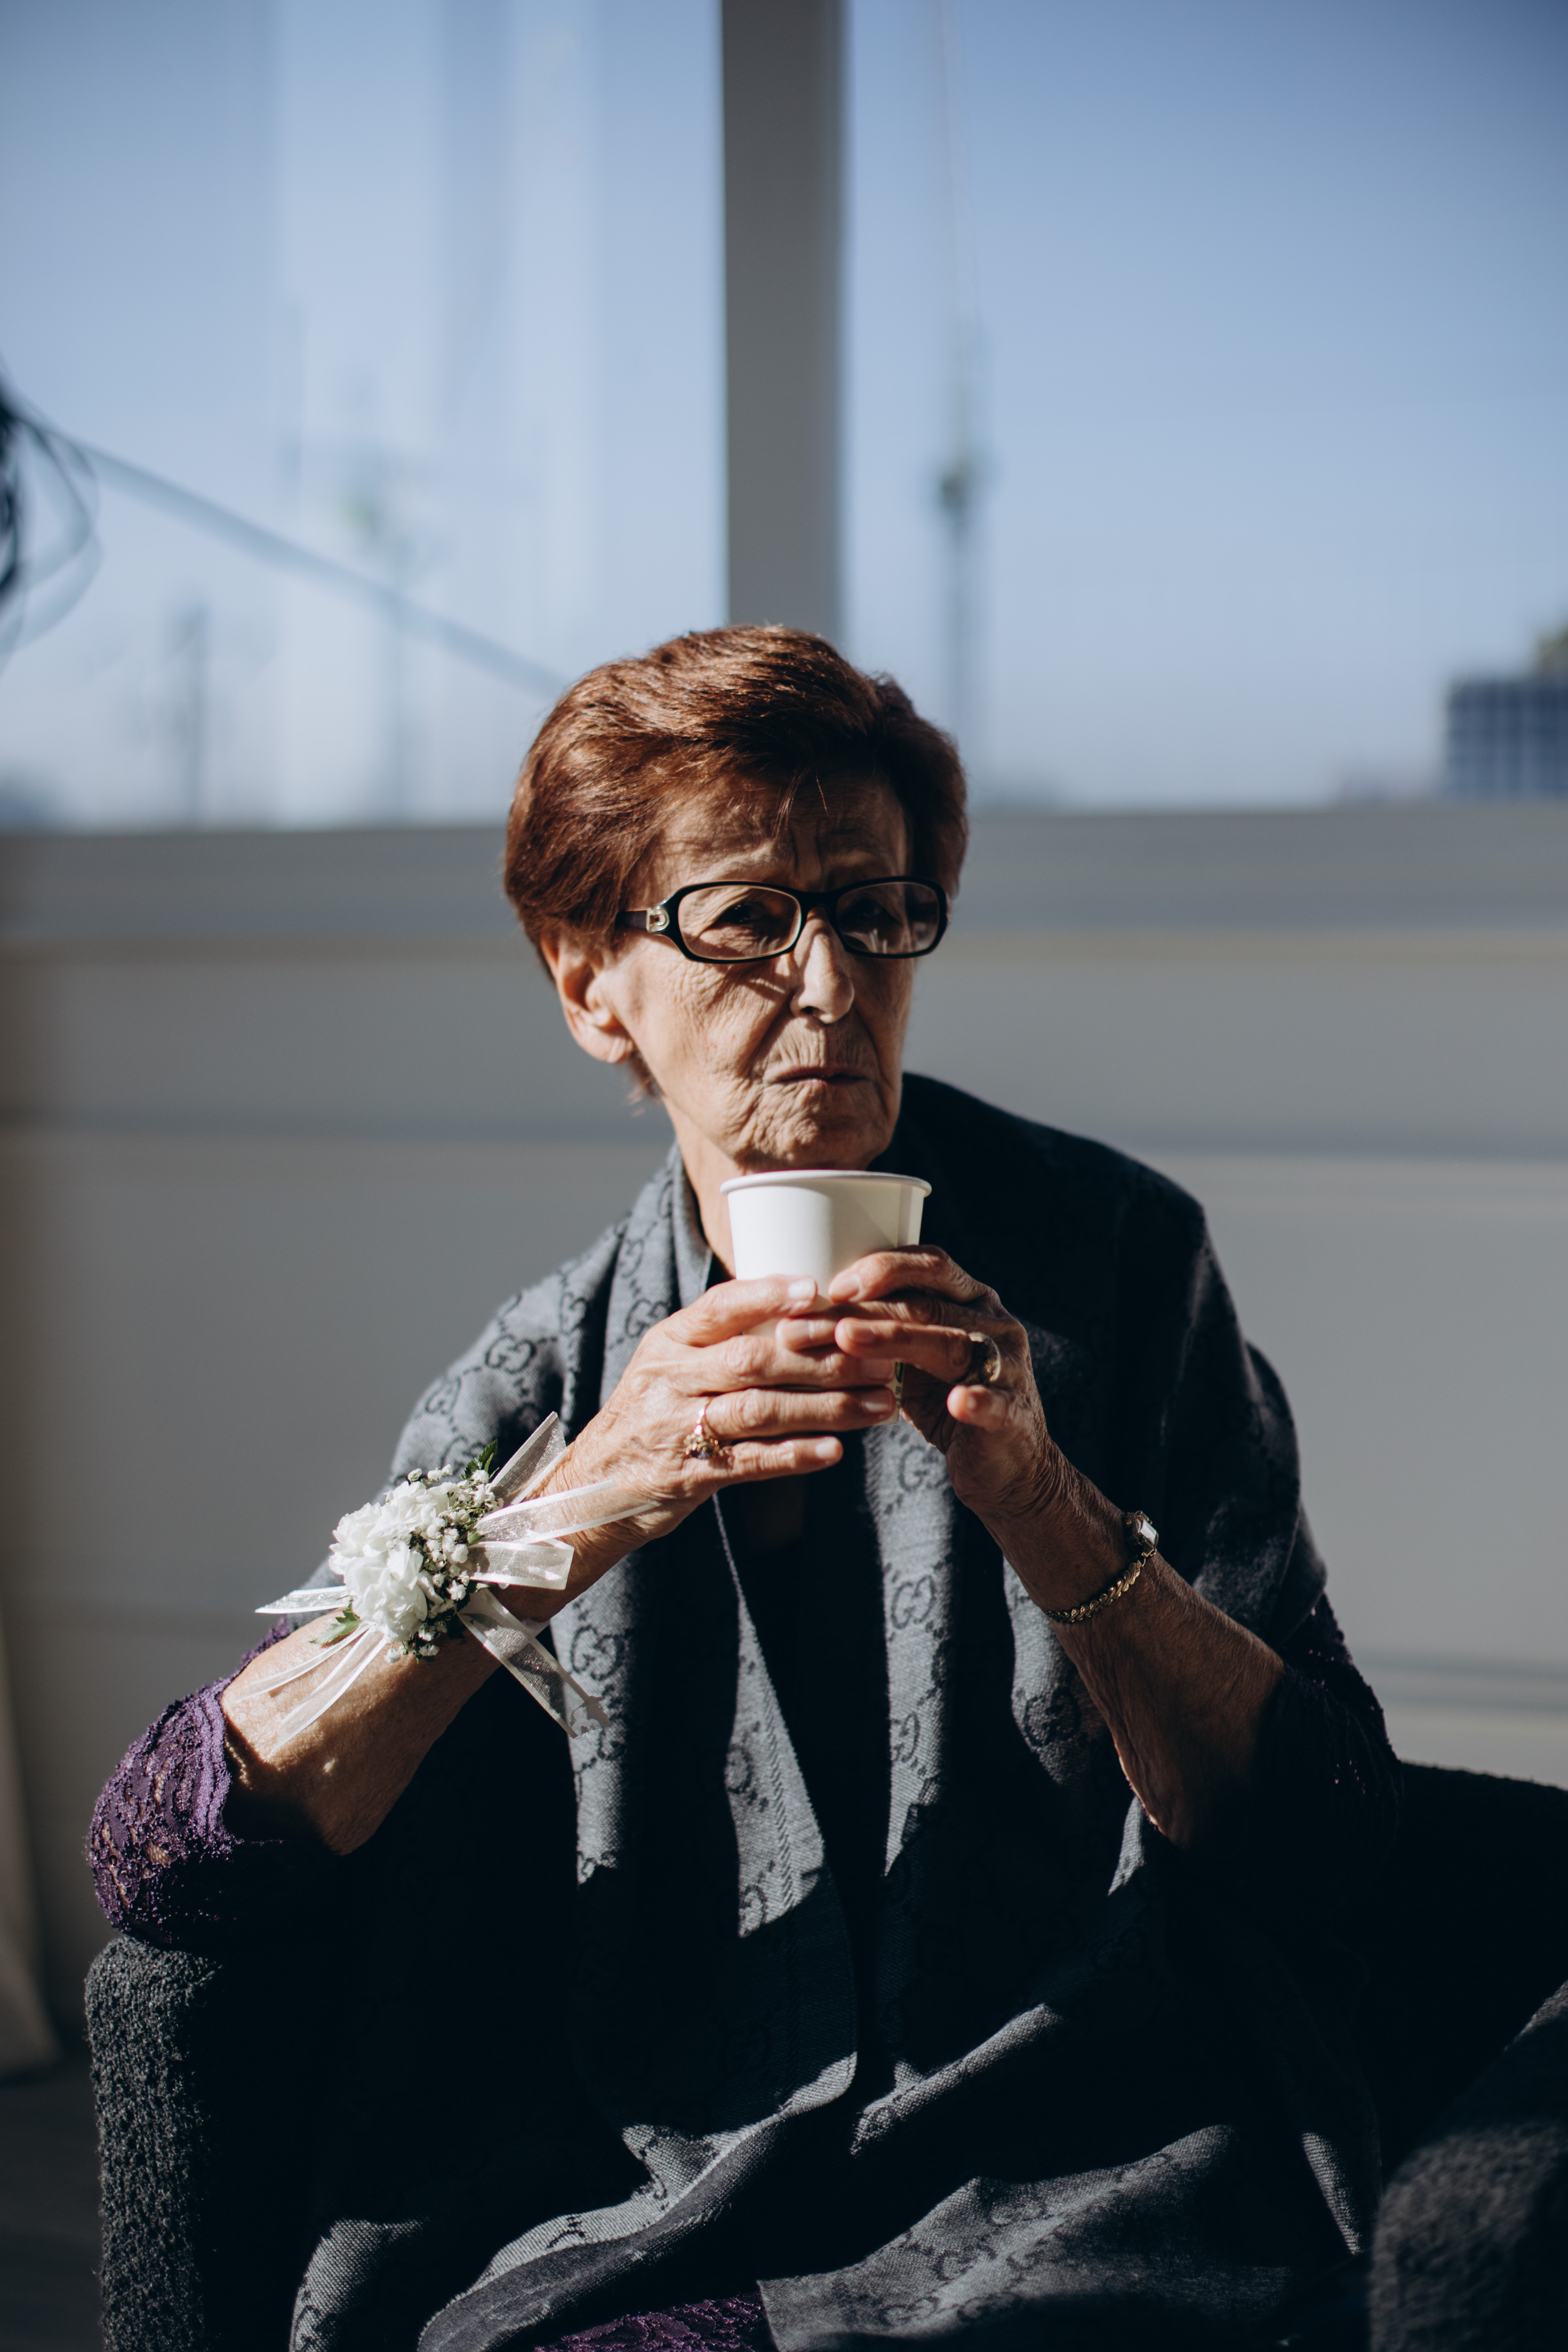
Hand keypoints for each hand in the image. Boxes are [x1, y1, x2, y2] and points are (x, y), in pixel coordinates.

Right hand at [533, 1272, 900, 1559]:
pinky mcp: (686, 1476)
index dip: (770, 1295)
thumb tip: (806, 1306)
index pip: (720, 1306)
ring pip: (758, 1410)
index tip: (821, 1289)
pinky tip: (835, 1451)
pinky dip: (794, 1456)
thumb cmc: (651, 1415)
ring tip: (879, 1405)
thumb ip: (724, 1339)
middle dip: (823, 1358)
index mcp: (668, 1341)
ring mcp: (675, 1428)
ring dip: (826, 1407)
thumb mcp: (671, 1365)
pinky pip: (748, 1462)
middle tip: (881, 1358)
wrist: (593, 1486)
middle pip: (753, 1359)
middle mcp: (668, 1378)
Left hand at [811, 1247, 1065, 1553]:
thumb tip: (808, 1313)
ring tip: (848, 1341)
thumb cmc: (946, 1402)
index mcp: (970, 1301)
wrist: (1004, 1465)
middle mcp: (993, 1324)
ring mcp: (1009, 1368)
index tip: (832, 1286)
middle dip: (865, 1310)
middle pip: (928, 1304)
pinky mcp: (1014, 1414)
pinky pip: (997, 1402)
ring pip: (953, 1344)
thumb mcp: (912, 1360)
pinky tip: (955, 1402)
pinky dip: (977, 1400)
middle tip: (810, 1325)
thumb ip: (881, 1331)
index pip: (929, 1266)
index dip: (882, 1269)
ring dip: (897, 1340)